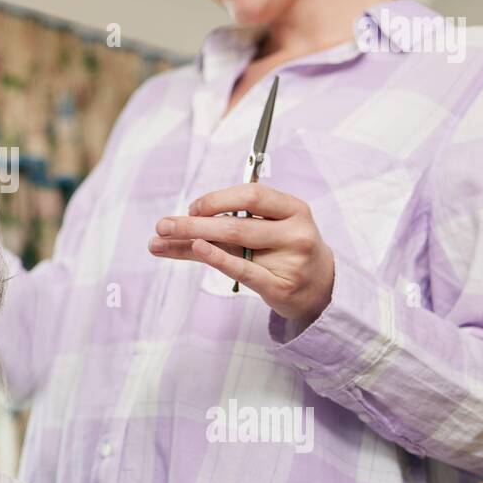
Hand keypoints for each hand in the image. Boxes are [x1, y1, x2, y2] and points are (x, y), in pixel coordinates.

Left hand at [148, 183, 335, 325]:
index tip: (192, 208)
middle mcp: (295, 232)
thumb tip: (179, 219)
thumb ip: (231, 221)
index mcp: (293, 209)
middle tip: (162, 225)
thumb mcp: (269, 228)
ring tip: (161, 240)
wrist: (322, 287)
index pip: (251, 195)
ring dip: (192, 241)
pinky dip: (215, 259)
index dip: (217, 199)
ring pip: (234, 245)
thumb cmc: (286, 250)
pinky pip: (242, 270)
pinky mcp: (281, 286)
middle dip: (193, 224)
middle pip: (236, 224)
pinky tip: (195, 250)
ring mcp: (291, 260)